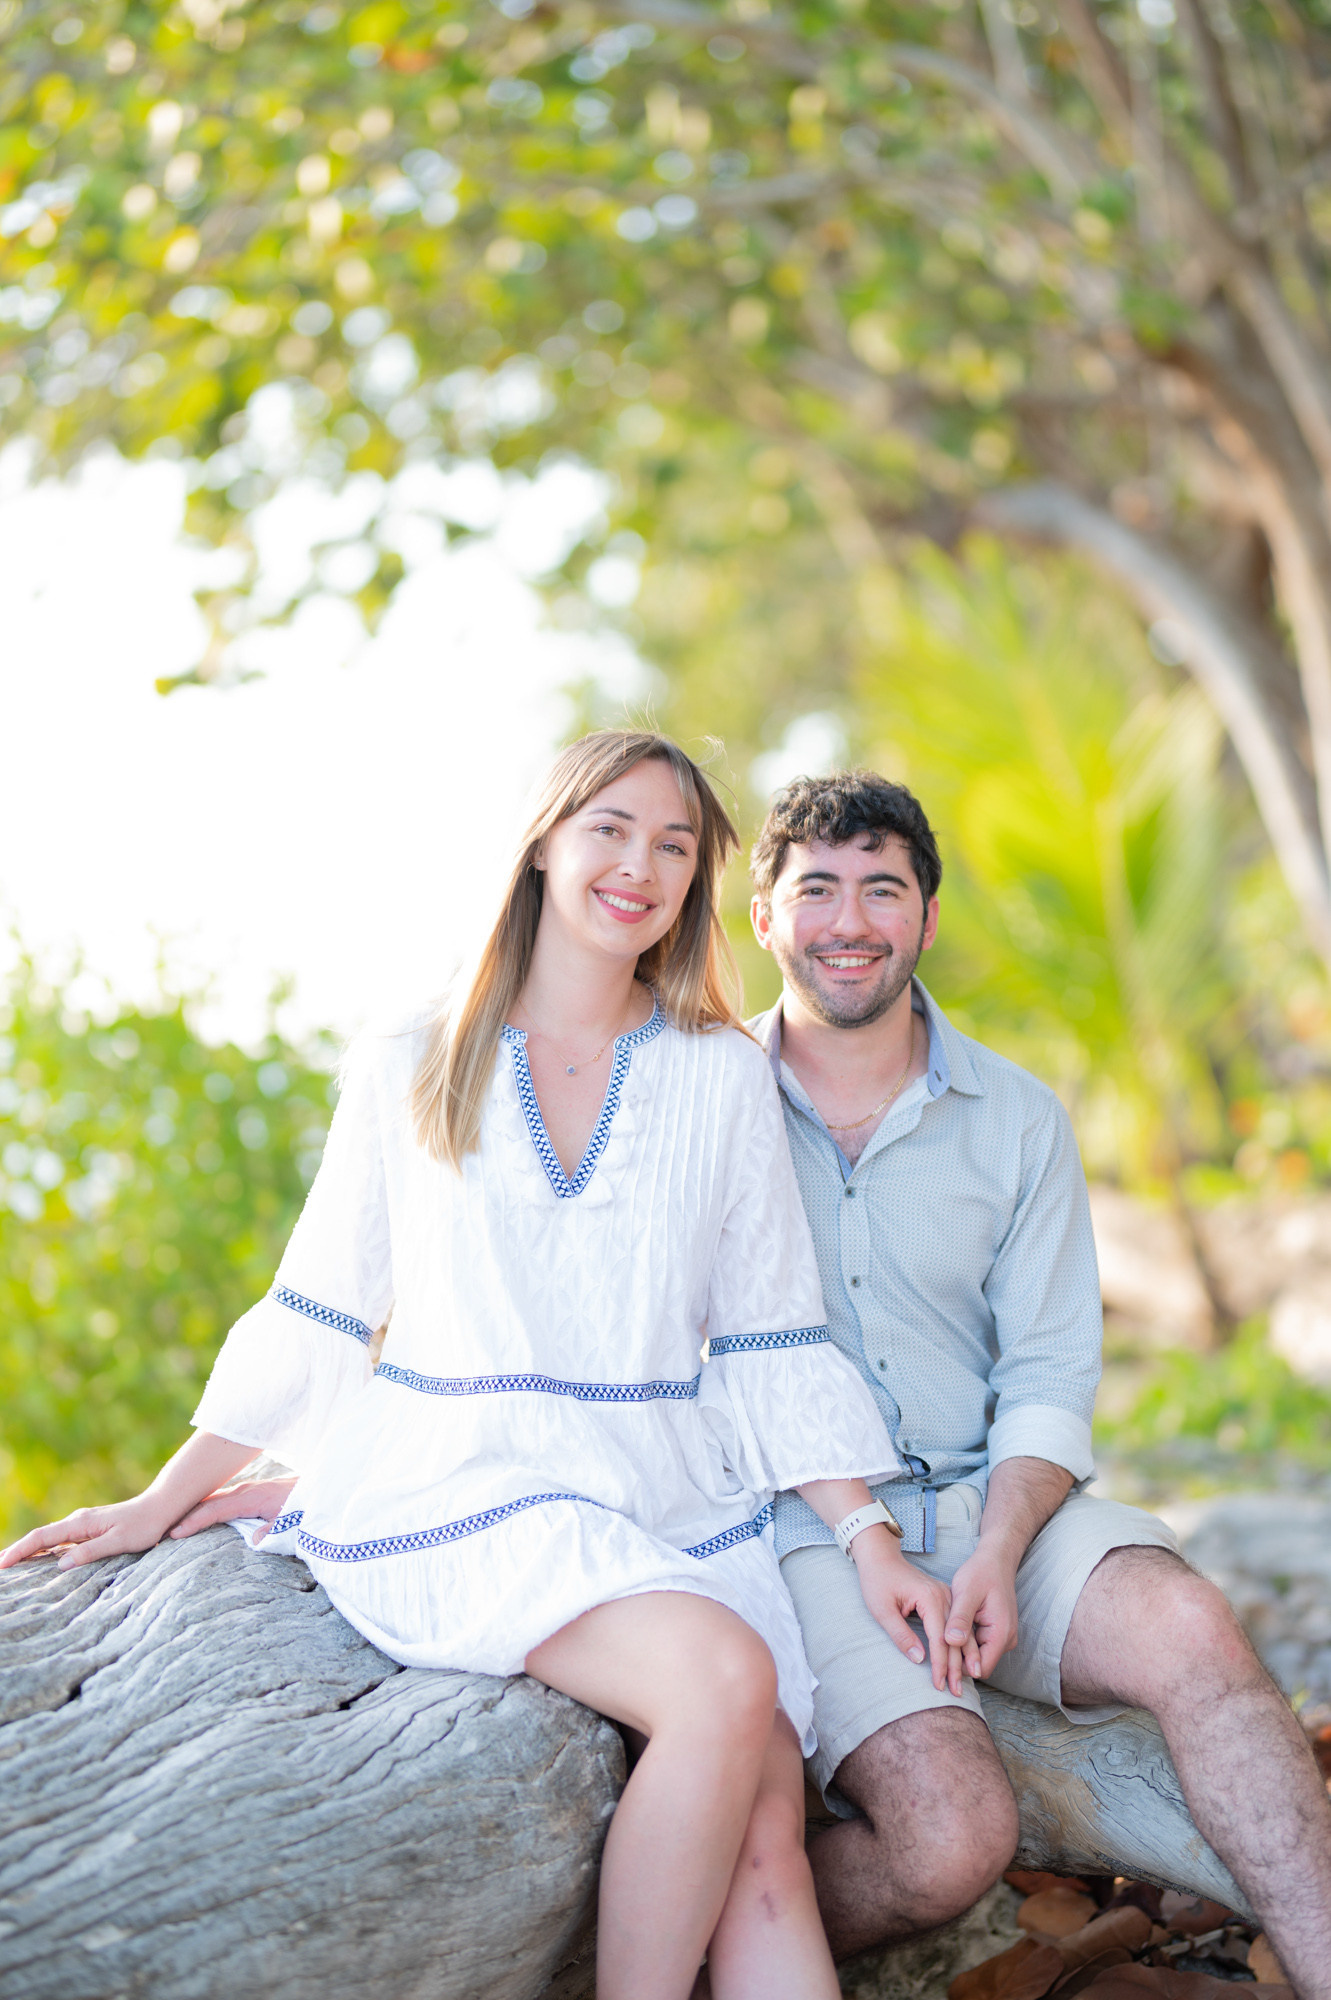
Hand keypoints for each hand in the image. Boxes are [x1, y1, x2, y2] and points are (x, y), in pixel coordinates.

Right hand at [0, 1492, 174, 1570]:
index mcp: (81, 1524)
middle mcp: (78, 1522)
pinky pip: (60, 1541)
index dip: (20, 1550)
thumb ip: (90, 1552)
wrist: (160, 1507)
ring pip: (48, 1539)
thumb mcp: (119, 1542)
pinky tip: (39, 1561)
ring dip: (29, 1551)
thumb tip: (60, 1564)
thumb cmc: (144, 1526)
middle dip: (17, 1551)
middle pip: (39, 1537)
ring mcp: (82, 1525)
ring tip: (11, 1566)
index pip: (42, 1537)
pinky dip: (44, 1550)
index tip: (2, 1563)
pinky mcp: (89, 1530)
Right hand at [169, 1476, 297, 1543]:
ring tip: (172, 1526)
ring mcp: (248, 1491)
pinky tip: (199, 1518)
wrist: (323, 1489)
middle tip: (160, 1531)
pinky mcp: (252, 1494)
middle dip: (185, 1515)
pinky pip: (223, 1501)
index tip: (174, 1533)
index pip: (215, 1510)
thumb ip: (274, 1532)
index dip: (193, 1522)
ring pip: (214, 1500)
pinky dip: (207, 1509)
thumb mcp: (293, 1523)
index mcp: (252, 1498)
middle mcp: (246, 1491)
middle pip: (208, 1502)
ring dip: (194, 1511)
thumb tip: (254, 1542)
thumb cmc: (307, 1508)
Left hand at [849, 1526, 970, 1695]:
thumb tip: (919, 1660)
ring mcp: (947, 1596)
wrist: (880, 1557)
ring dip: (962, 1660)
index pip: (940, 1639)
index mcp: (930, 1598)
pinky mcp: (946, 1599)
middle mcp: (944, 1596)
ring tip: (961, 1684)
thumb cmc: (877, 1581)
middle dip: (955, 1668)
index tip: (938, 1686)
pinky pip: (957, 1627)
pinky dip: (960, 1646)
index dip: (940, 1665)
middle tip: (956, 1694)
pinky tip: (961, 1664)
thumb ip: (901, 1635)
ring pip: (960, 1634)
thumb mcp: (882, 1610)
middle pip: (955, 1638)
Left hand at [944, 1547, 1018, 1680]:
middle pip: (979, 1664)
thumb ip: (960, 1618)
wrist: (996, 1561)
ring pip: (978, 1655)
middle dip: (957, 1663)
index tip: (937, 1666)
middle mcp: (1006, 1639)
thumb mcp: (966, 1593)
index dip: (958, 1669)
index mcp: (1001, 1632)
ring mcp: (1003, 1636)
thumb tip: (951, 1641)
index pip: (980, 1668)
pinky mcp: (997, 1631)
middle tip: (933, 1661)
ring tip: (938, 1647)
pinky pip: (980, 1645)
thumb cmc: (980, 1573)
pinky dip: (965, 1643)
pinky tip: (949, 1635)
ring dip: (960, 1652)